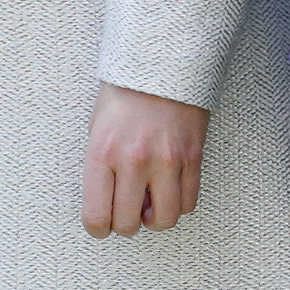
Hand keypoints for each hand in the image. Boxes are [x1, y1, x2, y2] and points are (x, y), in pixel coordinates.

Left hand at [82, 82, 208, 237]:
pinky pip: (188, 203)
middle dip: (125, 224)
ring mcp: (166, 160)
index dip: (98, 228)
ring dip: (154, 218)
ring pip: (164, 220)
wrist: (162, 61)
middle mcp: (134, 159)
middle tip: (125, 209)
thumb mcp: (97, 126)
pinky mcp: (192, 158)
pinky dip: (177, 204)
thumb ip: (101, 167)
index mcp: (103, 151)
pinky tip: (168, 189)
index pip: (97, 215)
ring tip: (149, 201)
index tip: (101, 224)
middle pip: (128, 224)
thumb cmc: (125, 92)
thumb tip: (108, 203)